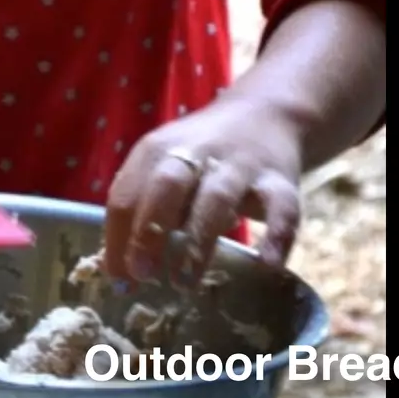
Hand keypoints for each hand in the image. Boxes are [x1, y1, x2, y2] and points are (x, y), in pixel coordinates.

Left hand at [103, 96, 303, 284]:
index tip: (117, 280)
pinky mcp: (281, 180)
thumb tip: (122, 267)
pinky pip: (281, 208)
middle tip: (143, 274)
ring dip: (198, 241)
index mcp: (157, 150)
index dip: (117, 238)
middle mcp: (196, 152)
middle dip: (149, 229)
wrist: (265, 115)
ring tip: (185, 282)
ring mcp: (240, 164)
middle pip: (166, 186)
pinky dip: (276, 237)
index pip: (126, 193)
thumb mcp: (163, 165)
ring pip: (216, 198)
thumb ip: (144, 204)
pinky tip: (265, 266)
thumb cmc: (201, 156)